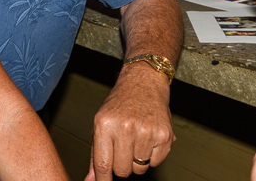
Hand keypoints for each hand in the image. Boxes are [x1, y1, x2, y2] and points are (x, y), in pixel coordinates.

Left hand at [86, 63, 174, 180]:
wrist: (143, 83)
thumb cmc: (119, 105)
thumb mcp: (100, 124)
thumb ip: (96, 154)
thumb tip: (90, 180)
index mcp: (105, 125)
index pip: (103, 164)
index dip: (103, 180)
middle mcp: (125, 127)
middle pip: (122, 171)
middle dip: (121, 166)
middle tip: (122, 150)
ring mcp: (146, 131)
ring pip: (139, 169)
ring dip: (137, 161)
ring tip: (135, 141)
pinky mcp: (164, 135)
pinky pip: (156, 162)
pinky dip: (152, 156)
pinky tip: (148, 139)